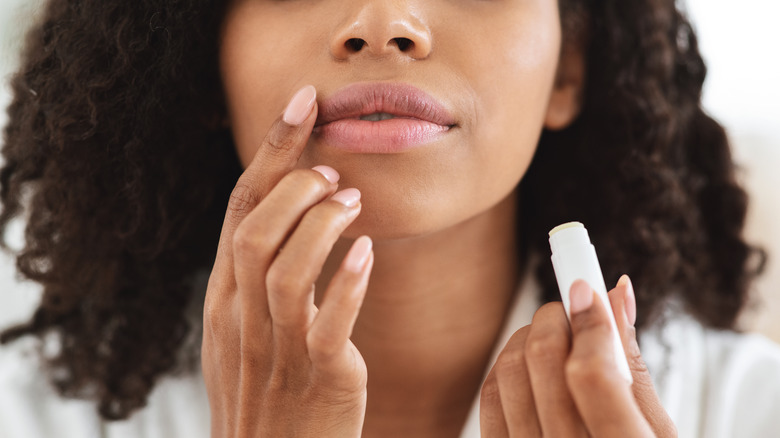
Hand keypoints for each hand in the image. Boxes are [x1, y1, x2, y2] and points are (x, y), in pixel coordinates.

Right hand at [201, 85, 371, 437]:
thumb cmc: (267, 395)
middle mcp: (242, 317)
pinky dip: (347, 283)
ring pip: (285, 269)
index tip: (302, 103)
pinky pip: (327, 323)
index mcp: (225, 299)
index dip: (271, 152)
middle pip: (255, 229)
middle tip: (332, 172)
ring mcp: (277, 347)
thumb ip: (258, 280)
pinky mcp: (319, 376)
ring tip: (352, 202)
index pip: (240, 209)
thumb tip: (291, 220)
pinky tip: (367, 253)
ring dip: (320, 225)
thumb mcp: (245, 333)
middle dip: (294, 185)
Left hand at [480, 276, 676, 436]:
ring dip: (527, 338)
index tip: (588, 287)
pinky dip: (506, 368)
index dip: (589, 320)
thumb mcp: (657, 432)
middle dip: (555, 318)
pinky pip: (487, 400)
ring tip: (554, 336)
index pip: (593, 375)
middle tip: (572, 308)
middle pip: (541, 363)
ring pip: (506, 373)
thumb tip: (615, 294)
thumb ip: (634, 366)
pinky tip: (529, 364)